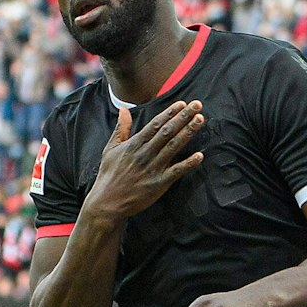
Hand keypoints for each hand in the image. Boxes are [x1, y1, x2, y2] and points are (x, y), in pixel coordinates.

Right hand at [83, 102, 204, 221]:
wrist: (107, 202)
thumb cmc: (109, 175)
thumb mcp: (110, 149)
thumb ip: (121, 129)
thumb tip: (123, 109)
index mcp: (134, 144)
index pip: (155, 124)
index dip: (170, 113)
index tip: (182, 104)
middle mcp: (145, 153)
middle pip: (167, 131)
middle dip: (183, 117)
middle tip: (197, 105)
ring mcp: (153, 168)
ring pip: (173, 146)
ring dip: (188, 132)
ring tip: (200, 120)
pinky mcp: (159, 184)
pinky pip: (176, 171)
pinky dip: (188, 164)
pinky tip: (200, 155)